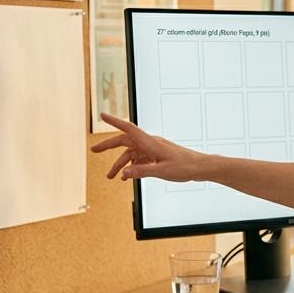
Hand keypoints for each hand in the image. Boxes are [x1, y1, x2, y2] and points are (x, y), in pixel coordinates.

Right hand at [91, 113, 207, 181]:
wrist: (200, 167)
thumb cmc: (184, 167)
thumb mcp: (161, 171)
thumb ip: (141, 171)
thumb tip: (123, 173)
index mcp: (150, 142)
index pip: (128, 129)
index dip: (114, 121)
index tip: (101, 115)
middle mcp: (150, 143)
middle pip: (124, 141)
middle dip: (108, 146)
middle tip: (93, 150)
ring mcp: (153, 149)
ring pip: (131, 154)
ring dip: (120, 164)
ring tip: (110, 177)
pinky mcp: (156, 156)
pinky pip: (139, 159)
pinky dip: (132, 167)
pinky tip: (127, 177)